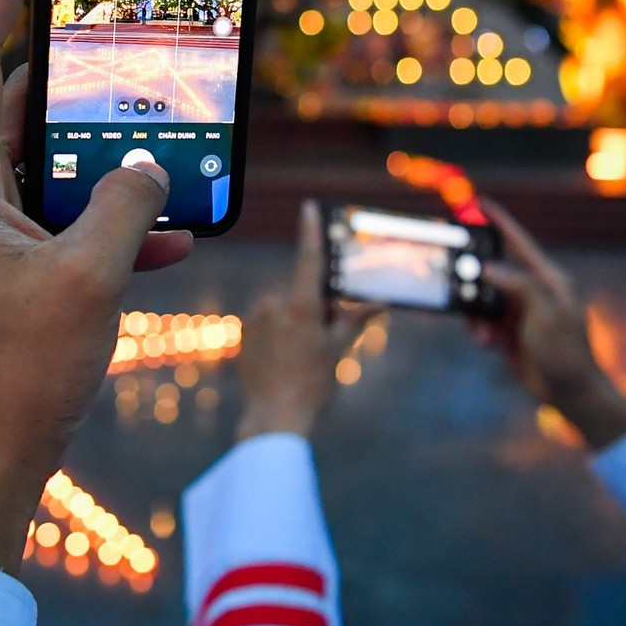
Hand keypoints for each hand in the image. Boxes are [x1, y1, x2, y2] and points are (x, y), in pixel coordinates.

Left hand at [0, 0, 192, 573]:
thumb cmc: (19, 373)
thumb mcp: (91, 277)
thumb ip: (129, 202)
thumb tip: (150, 164)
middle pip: (21, 96)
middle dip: (81, 68)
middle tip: (131, 27)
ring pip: (57, 159)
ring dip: (114, 155)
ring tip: (173, 137)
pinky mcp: (18, 265)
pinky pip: (73, 218)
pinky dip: (121, 220)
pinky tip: (181, 235)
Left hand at [235, 200, 381, 440]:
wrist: (274, 417)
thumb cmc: (313, 385)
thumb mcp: (339, 350)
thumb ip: (356, 320)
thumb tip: (381, 303)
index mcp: (301, 306)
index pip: (309, 260)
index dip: (310, 232)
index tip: (307, 208)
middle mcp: (274, 304)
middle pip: (303, 295)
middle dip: (316, 311)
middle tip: (321, 345)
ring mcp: (256, 318)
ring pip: (285, 311)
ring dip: (297, 324)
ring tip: (302, 358)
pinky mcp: (245, 332)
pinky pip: (269, 324)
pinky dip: (280, 335)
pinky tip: (285, 361)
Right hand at [475, 199, 625, 449]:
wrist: (571, 394)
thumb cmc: (566, 353)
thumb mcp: (544, 315)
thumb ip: (518, 286)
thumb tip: (487, 268)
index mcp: (549, 281)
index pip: (520, 244)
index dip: (499, 222)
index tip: (479, 202)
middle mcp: (535, 292)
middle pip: (494, 272)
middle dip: (475, 281)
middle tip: (457, 283)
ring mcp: (522, 312)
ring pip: (485, 298)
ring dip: (476, 314)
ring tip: (480, 334)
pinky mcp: (512, 331)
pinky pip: (485, 321)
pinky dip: (480, 330)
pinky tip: (486, 343)